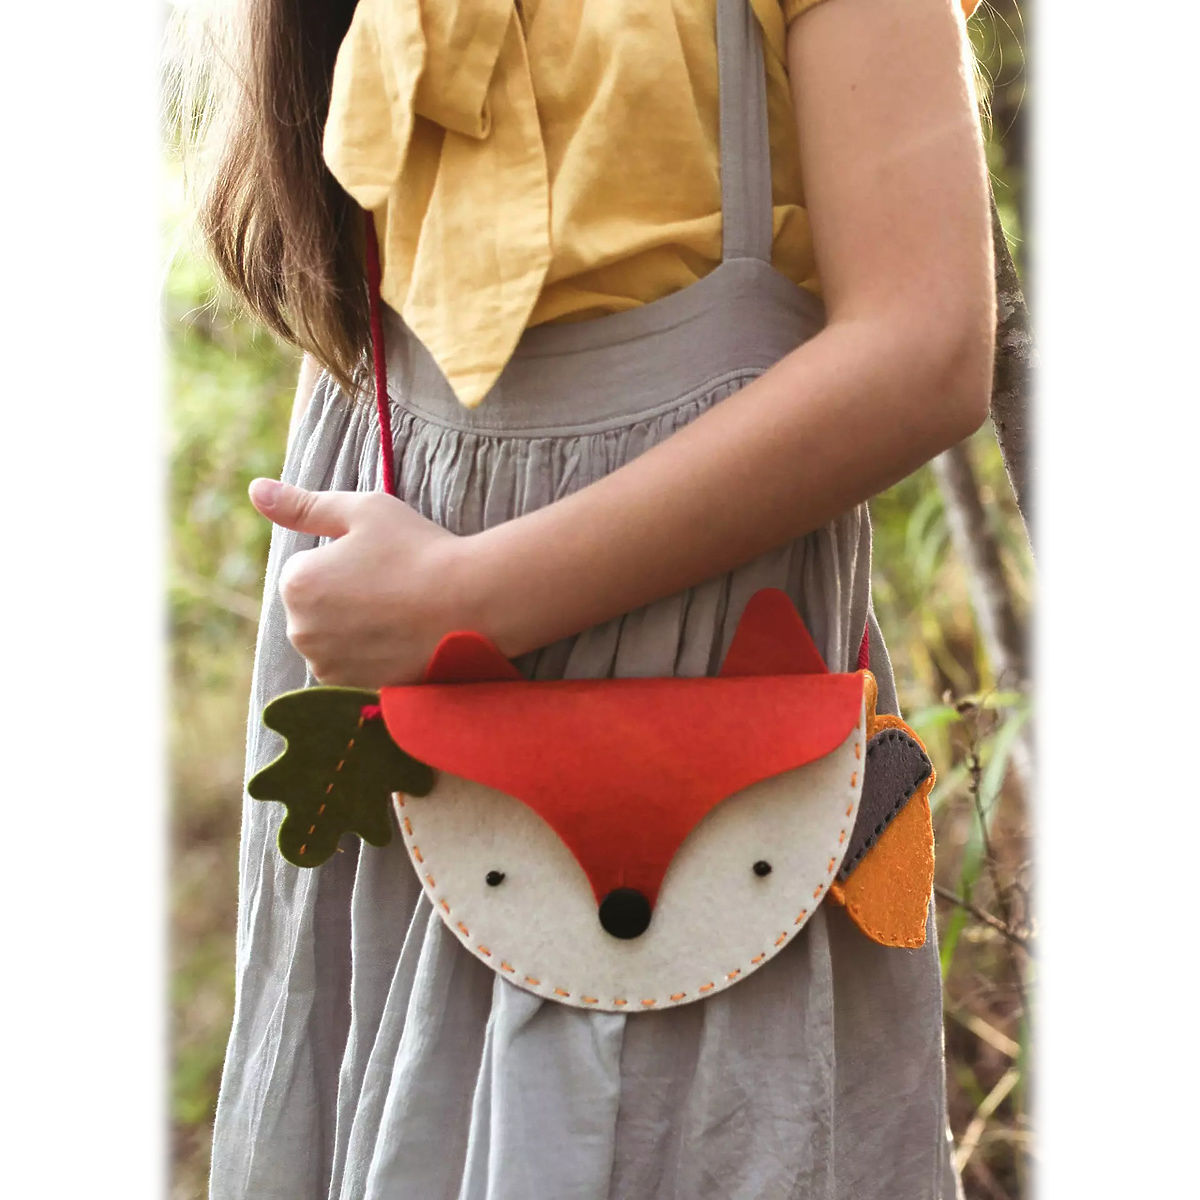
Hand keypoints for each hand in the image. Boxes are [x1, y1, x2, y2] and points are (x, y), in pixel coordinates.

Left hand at [249, 478, 473, 686]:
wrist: (472, 604)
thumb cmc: (419, 549)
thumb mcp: (363, 511)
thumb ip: (303, 504)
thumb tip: (256, 490)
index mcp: (295, 583)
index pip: (305, 567)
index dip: (342, 560)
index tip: (378, 560)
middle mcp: (301, 631)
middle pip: (313, 606)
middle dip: (342, 596)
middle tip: (392, 585)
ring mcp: (327, 666)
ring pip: (331, 637)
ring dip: (354, 627)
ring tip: (398, 611)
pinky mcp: (354, 688)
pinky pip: (351, 665)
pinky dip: (370, 653)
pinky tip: (400, 637)